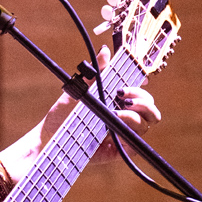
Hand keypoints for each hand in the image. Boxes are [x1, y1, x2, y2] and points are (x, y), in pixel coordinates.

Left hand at [36, 46, 160, 162]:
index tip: (140, 78)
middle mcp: (125, 118)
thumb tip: (105, 51)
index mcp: (118, 103)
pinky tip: (114, 124)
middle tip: (123, 95)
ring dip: (135, 114)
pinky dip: (129, 131)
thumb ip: (95, 72)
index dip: (144, 85)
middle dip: (142, 98)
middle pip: (150, 108)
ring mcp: (123, 134)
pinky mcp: (120, 150)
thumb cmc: (64, 114)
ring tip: (117, 111)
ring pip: (147, 123)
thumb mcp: (80, 89)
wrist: (50, 135)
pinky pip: (135, 141)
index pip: (141, 93)